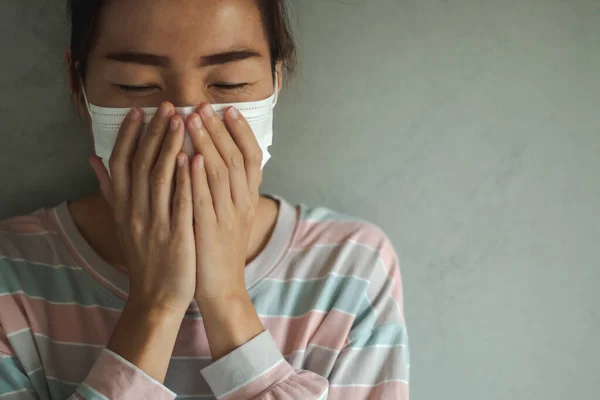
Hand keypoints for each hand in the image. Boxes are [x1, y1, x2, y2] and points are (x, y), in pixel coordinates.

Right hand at [90, 102, 195, 312]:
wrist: (156, 296)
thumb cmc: (143, 256)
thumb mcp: (121, 223)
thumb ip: (110, 190)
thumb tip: (93, 160)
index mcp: (123, 207)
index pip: (121, 163)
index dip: (129, 135)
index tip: (139, 111)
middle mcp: (135, 212)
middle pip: (141, 164)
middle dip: (154, 133)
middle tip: (167, 106)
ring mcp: (155, 224)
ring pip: (159, 179)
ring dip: (169, 148)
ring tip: (181, 121)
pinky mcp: (176, 237)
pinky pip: (180, 204)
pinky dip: (185, 181)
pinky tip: (193, 158)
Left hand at [185, 104, 262, 303]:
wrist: (222, 287)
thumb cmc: (221, 248)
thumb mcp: (231, 215)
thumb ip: (227, 188)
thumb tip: (214, 158)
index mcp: (248, 198)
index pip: (252, 157)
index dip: (241, 132)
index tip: (228, 109)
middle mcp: (242, 203)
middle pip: (234, 158)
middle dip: (218, 129)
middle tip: (203, 106)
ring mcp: (228, 216)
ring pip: (220, 173)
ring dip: (206, 144)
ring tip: (191, 119)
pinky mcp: (210, 230)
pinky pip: (205, 200)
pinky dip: (197, 177)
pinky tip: (187, 157)